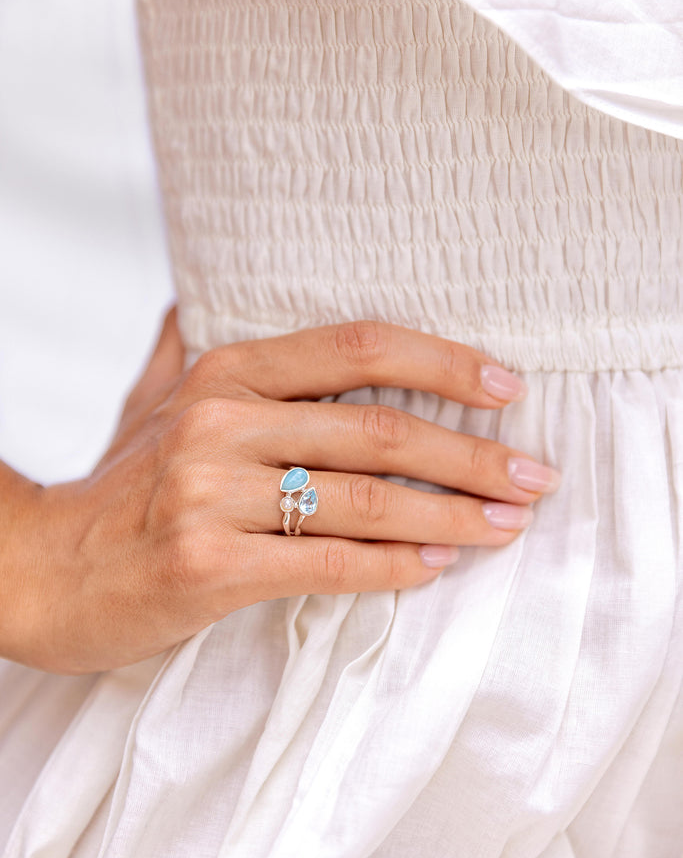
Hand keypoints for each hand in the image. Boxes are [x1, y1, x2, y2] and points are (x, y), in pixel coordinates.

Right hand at [8, 313, 558, 674]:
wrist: (39, 569)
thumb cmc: (116, 488)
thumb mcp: (151, 399)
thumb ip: (189, 343)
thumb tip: (209, 288)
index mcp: (224, 372)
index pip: (358, 348)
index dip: (444, 362)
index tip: (507, 387)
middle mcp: (220, 422)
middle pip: (379, 428)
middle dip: (471, 455)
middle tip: (534, 476)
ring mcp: (210, 494)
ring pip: (363, 499)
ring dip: (450, 516)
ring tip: (507, 526)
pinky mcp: (208, 565)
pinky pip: (325, 563)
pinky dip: (392, 567)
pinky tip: (437, 568)